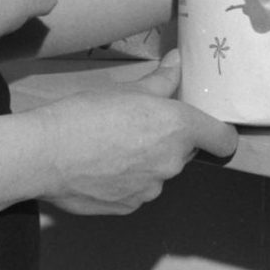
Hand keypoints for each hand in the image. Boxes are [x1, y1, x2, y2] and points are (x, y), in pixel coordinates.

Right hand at [33, 51, 237, 215]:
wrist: (47, 154)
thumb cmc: (88, 113)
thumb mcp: (127, 89)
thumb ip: (161, 80)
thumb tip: (178, 62)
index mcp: (178, 128)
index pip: (223, 139)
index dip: (218, 133)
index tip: (207, 128)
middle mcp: (172, 163)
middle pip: (184, 152)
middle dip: (167, 141)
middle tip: (136, 126)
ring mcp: (151, 190)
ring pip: (159, 172)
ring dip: (146, 162)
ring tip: (111, 147)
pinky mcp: (129, 207)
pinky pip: (137, 191)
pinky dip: (125, 181)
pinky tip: (100, 168)